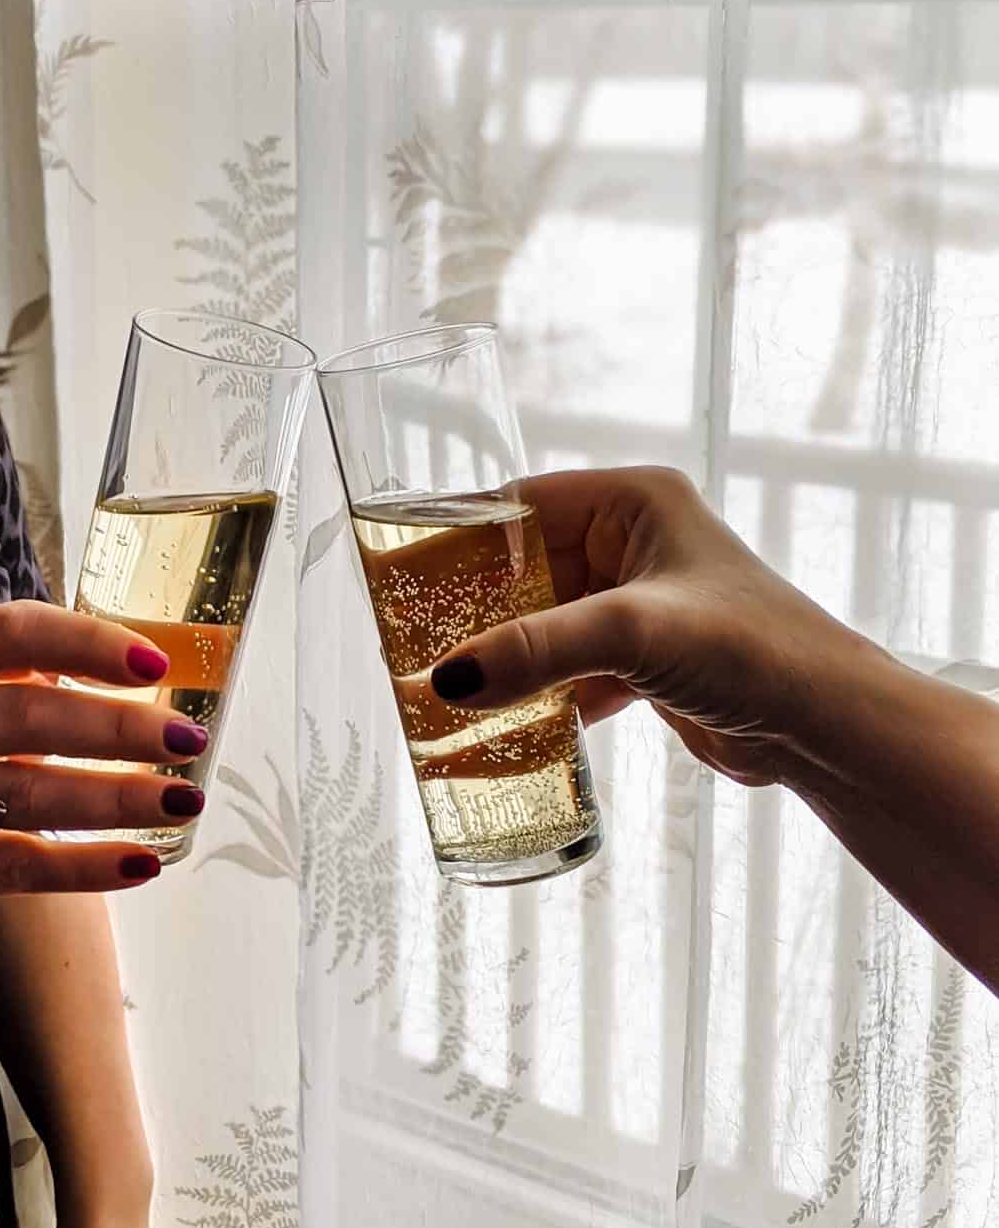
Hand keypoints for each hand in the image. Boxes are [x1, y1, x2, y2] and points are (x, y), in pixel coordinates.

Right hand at [0, 600, 208, 911]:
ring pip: (24, 795)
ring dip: (114, 798)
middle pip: (25, 718)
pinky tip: (141, 862)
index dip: (86, 643)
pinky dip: (83, 867)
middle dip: (115, 728)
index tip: (156, 662)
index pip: (13, 633)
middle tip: (186, 739)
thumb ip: (54, 674)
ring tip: (183, 800)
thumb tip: (173, 673)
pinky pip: (12, 868)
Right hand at [428, 466, 878, 788]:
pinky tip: (501, 723)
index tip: (399, 574)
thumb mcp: (634, 634)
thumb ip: (537, 650)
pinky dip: (537, 694)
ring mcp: (639, 603)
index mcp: (633, 501)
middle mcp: (633, 542)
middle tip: (409, 641)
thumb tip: (446, 681)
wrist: (828, 726)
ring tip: (441, 686)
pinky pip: (569, 667)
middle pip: (523, 568)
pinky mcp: (646, 659)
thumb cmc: (752, 649)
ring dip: (502, 655)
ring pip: (543, 622)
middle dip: (472, 609)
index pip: (519, 505)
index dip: (458, 539)